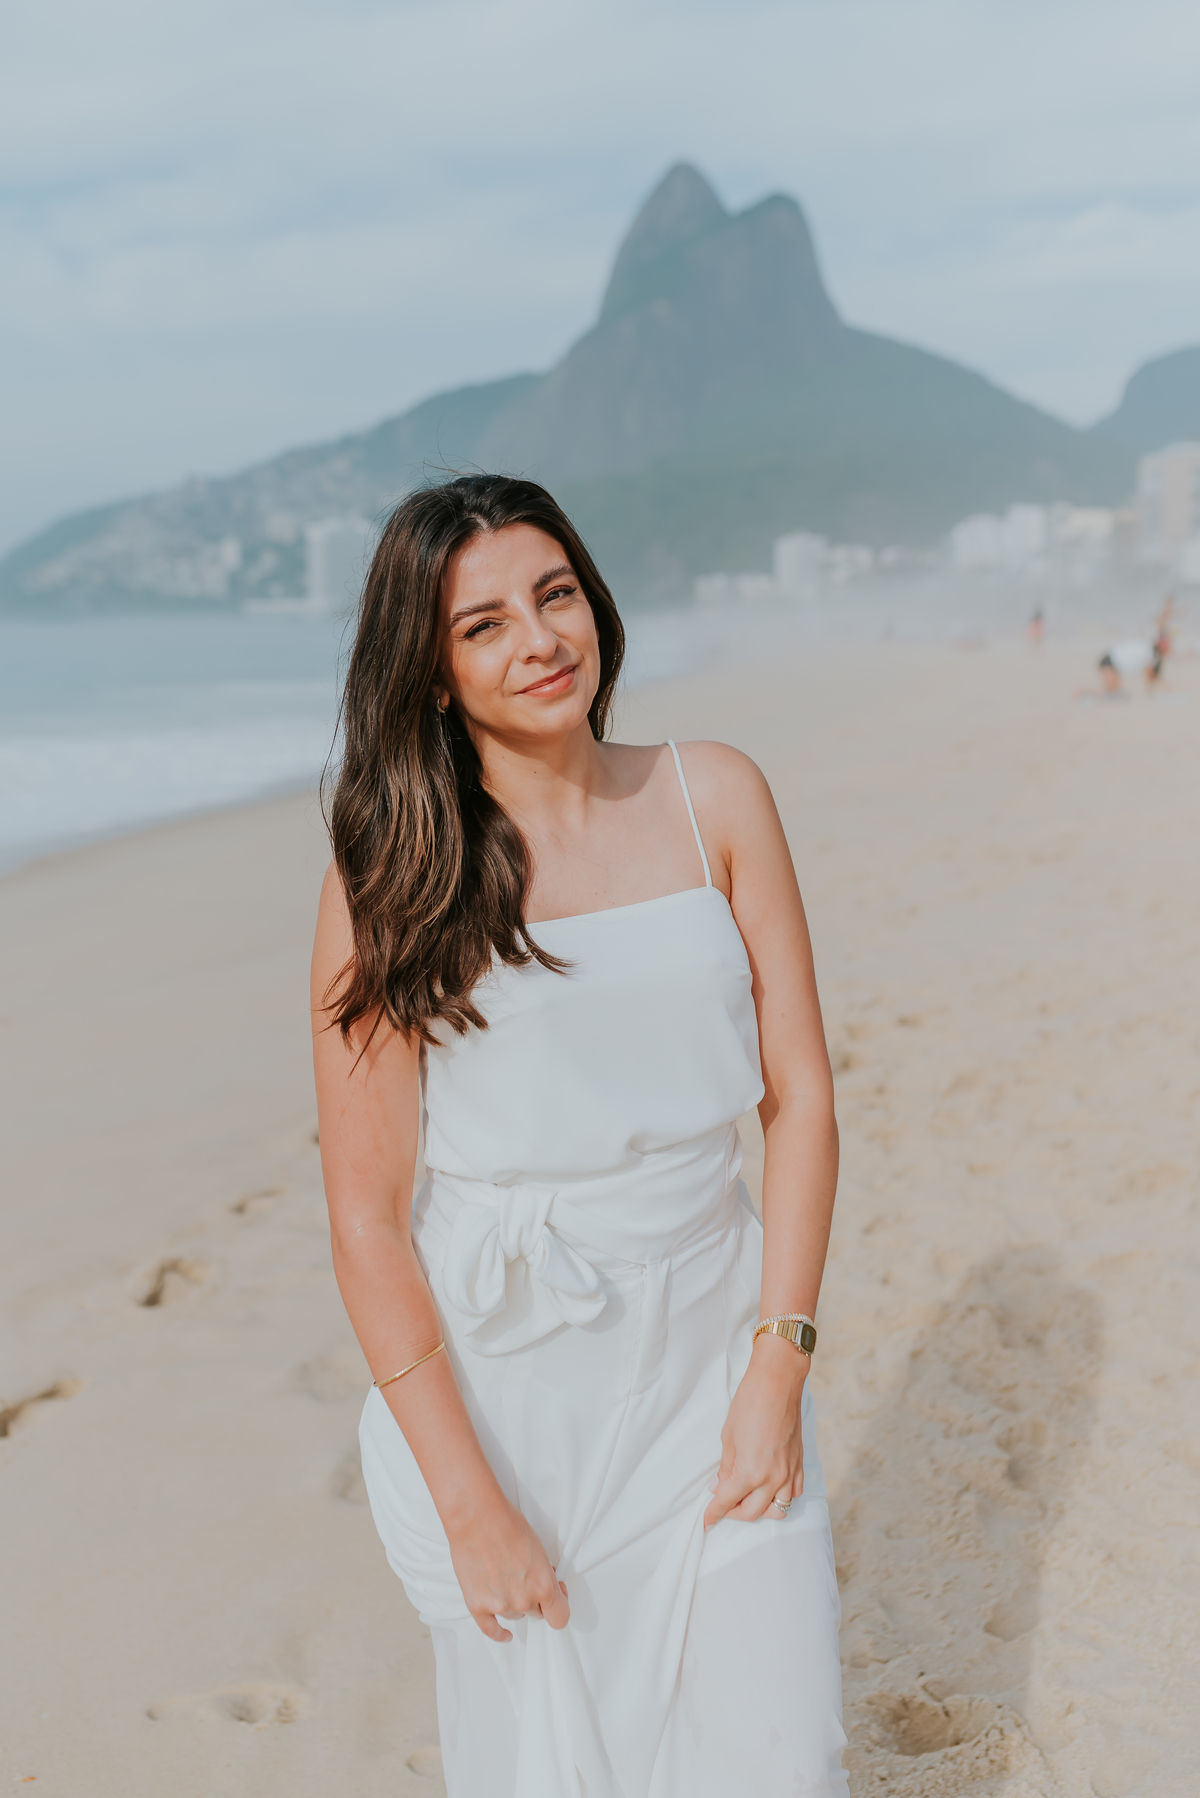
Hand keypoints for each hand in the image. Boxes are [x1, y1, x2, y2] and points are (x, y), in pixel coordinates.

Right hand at [446, 1491, 569, 1641]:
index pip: (560, 1618)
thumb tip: (549, 1585)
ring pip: (514, 1615)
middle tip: (524, 1578)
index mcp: (544, 1586)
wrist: (476, 1517)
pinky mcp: (477, 1606)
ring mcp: (499, 1606)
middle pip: (536, 1613)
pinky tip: (505, 1634)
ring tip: (505, 1578)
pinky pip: (490, 1630)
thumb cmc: (508, 1524)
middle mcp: (524, 1601)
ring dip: (513, 1603)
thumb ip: (545, 1575)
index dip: (558, 1607)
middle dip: (534, 1599)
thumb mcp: (539, 1548)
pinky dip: (499, 1634)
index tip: (555, 1597)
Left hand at [703, 1333, 806, 1527]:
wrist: (778, 1381)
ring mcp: (790, 1472)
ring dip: (760, 1509)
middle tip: (723, 1505)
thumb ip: (726, 1466)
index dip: (714, 1513)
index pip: (728, 1501)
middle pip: (753, 1513)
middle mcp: (773, 1478)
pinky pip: (794, 1493)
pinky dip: (781, 1497)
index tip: (706, 1520)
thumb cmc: (750, 1403)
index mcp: (751, 1472)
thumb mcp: (729, 1436)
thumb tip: (721, 1485)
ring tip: (746, 1498)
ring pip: (778, 1509)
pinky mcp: (799, 1463)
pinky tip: (769, 1487)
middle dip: (734, 1513)